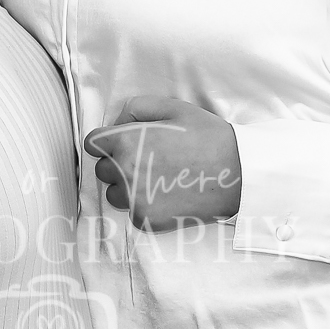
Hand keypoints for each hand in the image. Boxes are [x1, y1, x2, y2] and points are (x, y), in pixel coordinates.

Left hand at [83, 96, 242, 229]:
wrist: (237, 172)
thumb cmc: (206, 136)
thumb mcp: (172, 107)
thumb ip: (135, 108)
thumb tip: (116, 123)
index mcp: (125, 142)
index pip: (92, 143)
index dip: (106, 140)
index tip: (123, 142)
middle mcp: (124, 172)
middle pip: (102, 170)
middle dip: (118, 163)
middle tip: (149, 159)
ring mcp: (134, 200)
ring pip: (114, 194)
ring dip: (127, 187)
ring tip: (158, 178)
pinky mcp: (146, 220)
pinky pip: (132, 212)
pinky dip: (144, 205)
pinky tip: (168, 194)